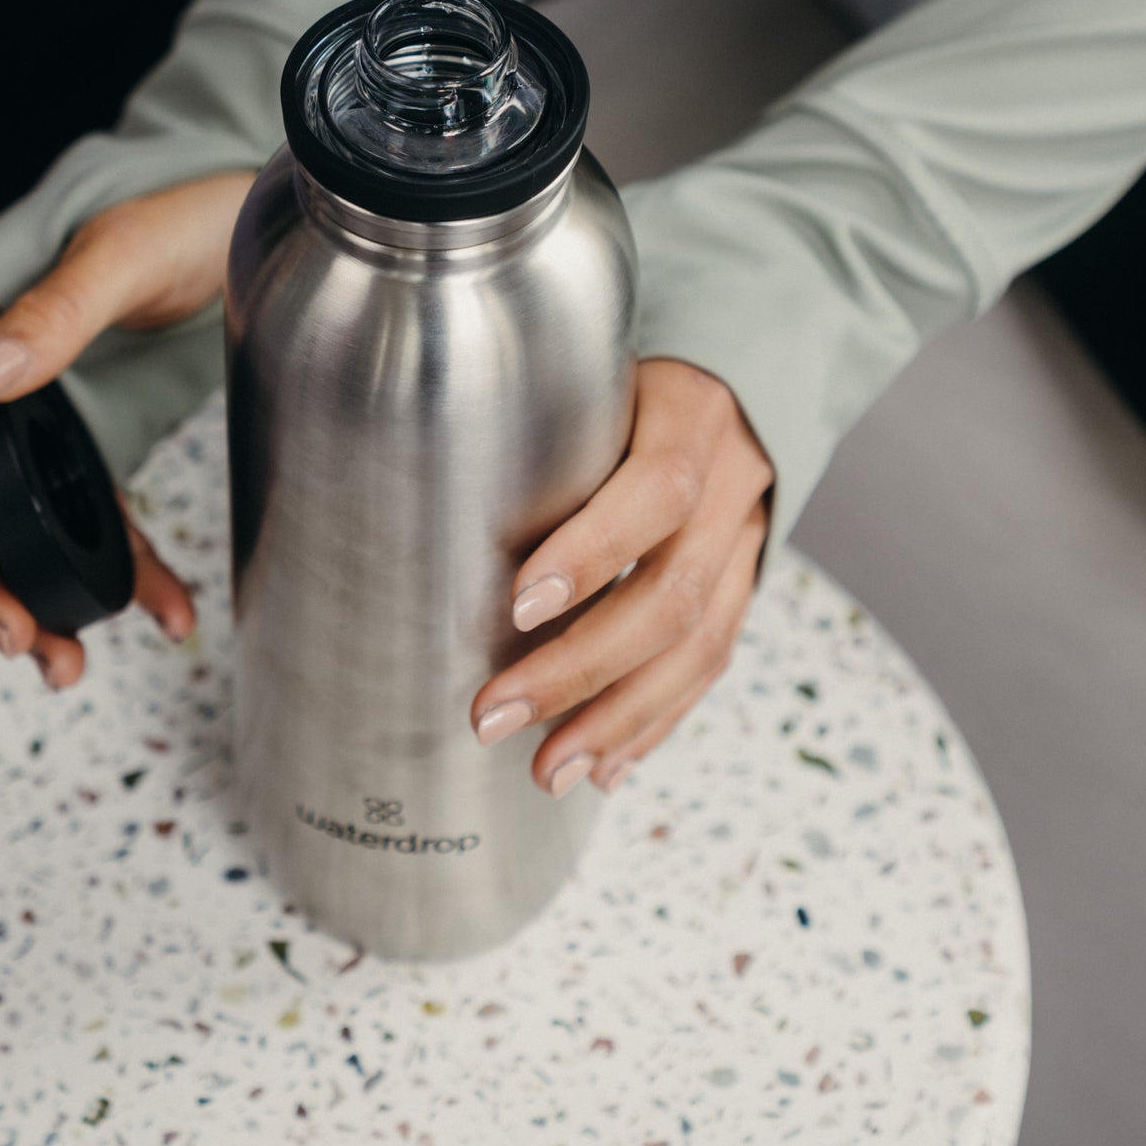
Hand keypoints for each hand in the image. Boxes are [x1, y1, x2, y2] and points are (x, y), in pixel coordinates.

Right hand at [0, 173, 255, 688]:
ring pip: (22, 519)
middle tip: (22, 641)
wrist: (258, 207)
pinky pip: (96, 513)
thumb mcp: (120, 251)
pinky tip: (162, 611)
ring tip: (69, 663)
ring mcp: (39, 408)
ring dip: (45, 594)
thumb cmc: (177, 205)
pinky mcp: (94, 432)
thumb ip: (55, 311)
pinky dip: (124, 568)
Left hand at [469, 357, 773, 794]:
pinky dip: (654, 723)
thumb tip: (397, 480)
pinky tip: (603, 765)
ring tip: (547, 771)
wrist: (724, 373)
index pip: (658, 488)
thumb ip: (526, 421)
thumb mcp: (583, 375)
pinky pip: (711, 667)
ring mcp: (748, 539)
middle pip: (675, 592)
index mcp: (691, 413)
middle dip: (580, 668)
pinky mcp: (747, 584)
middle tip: (494, 716)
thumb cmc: (614, 379)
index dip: (594, 552)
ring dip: (618, 720)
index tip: (517, 606)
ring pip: (701, 647)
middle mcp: (734, 479)